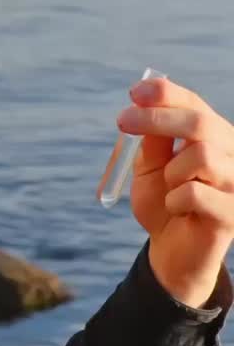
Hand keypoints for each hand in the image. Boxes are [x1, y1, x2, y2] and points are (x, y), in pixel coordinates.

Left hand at [117, 76, 233, 306]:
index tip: (134, 92)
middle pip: (200, 122)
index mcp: (213, 138)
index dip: (166, 94)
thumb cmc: (163, 205)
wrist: (172, 252)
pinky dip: (174, 201)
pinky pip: (194, 193)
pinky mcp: (233, 212)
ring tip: (170, 189)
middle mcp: (231, 153)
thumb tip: (142, 105)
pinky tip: (179, 211)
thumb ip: (151, 141)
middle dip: (157, 118)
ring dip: (171, 172)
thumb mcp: (150, 169)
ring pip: (201, 155)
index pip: (195, 105)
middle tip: (122, 122)